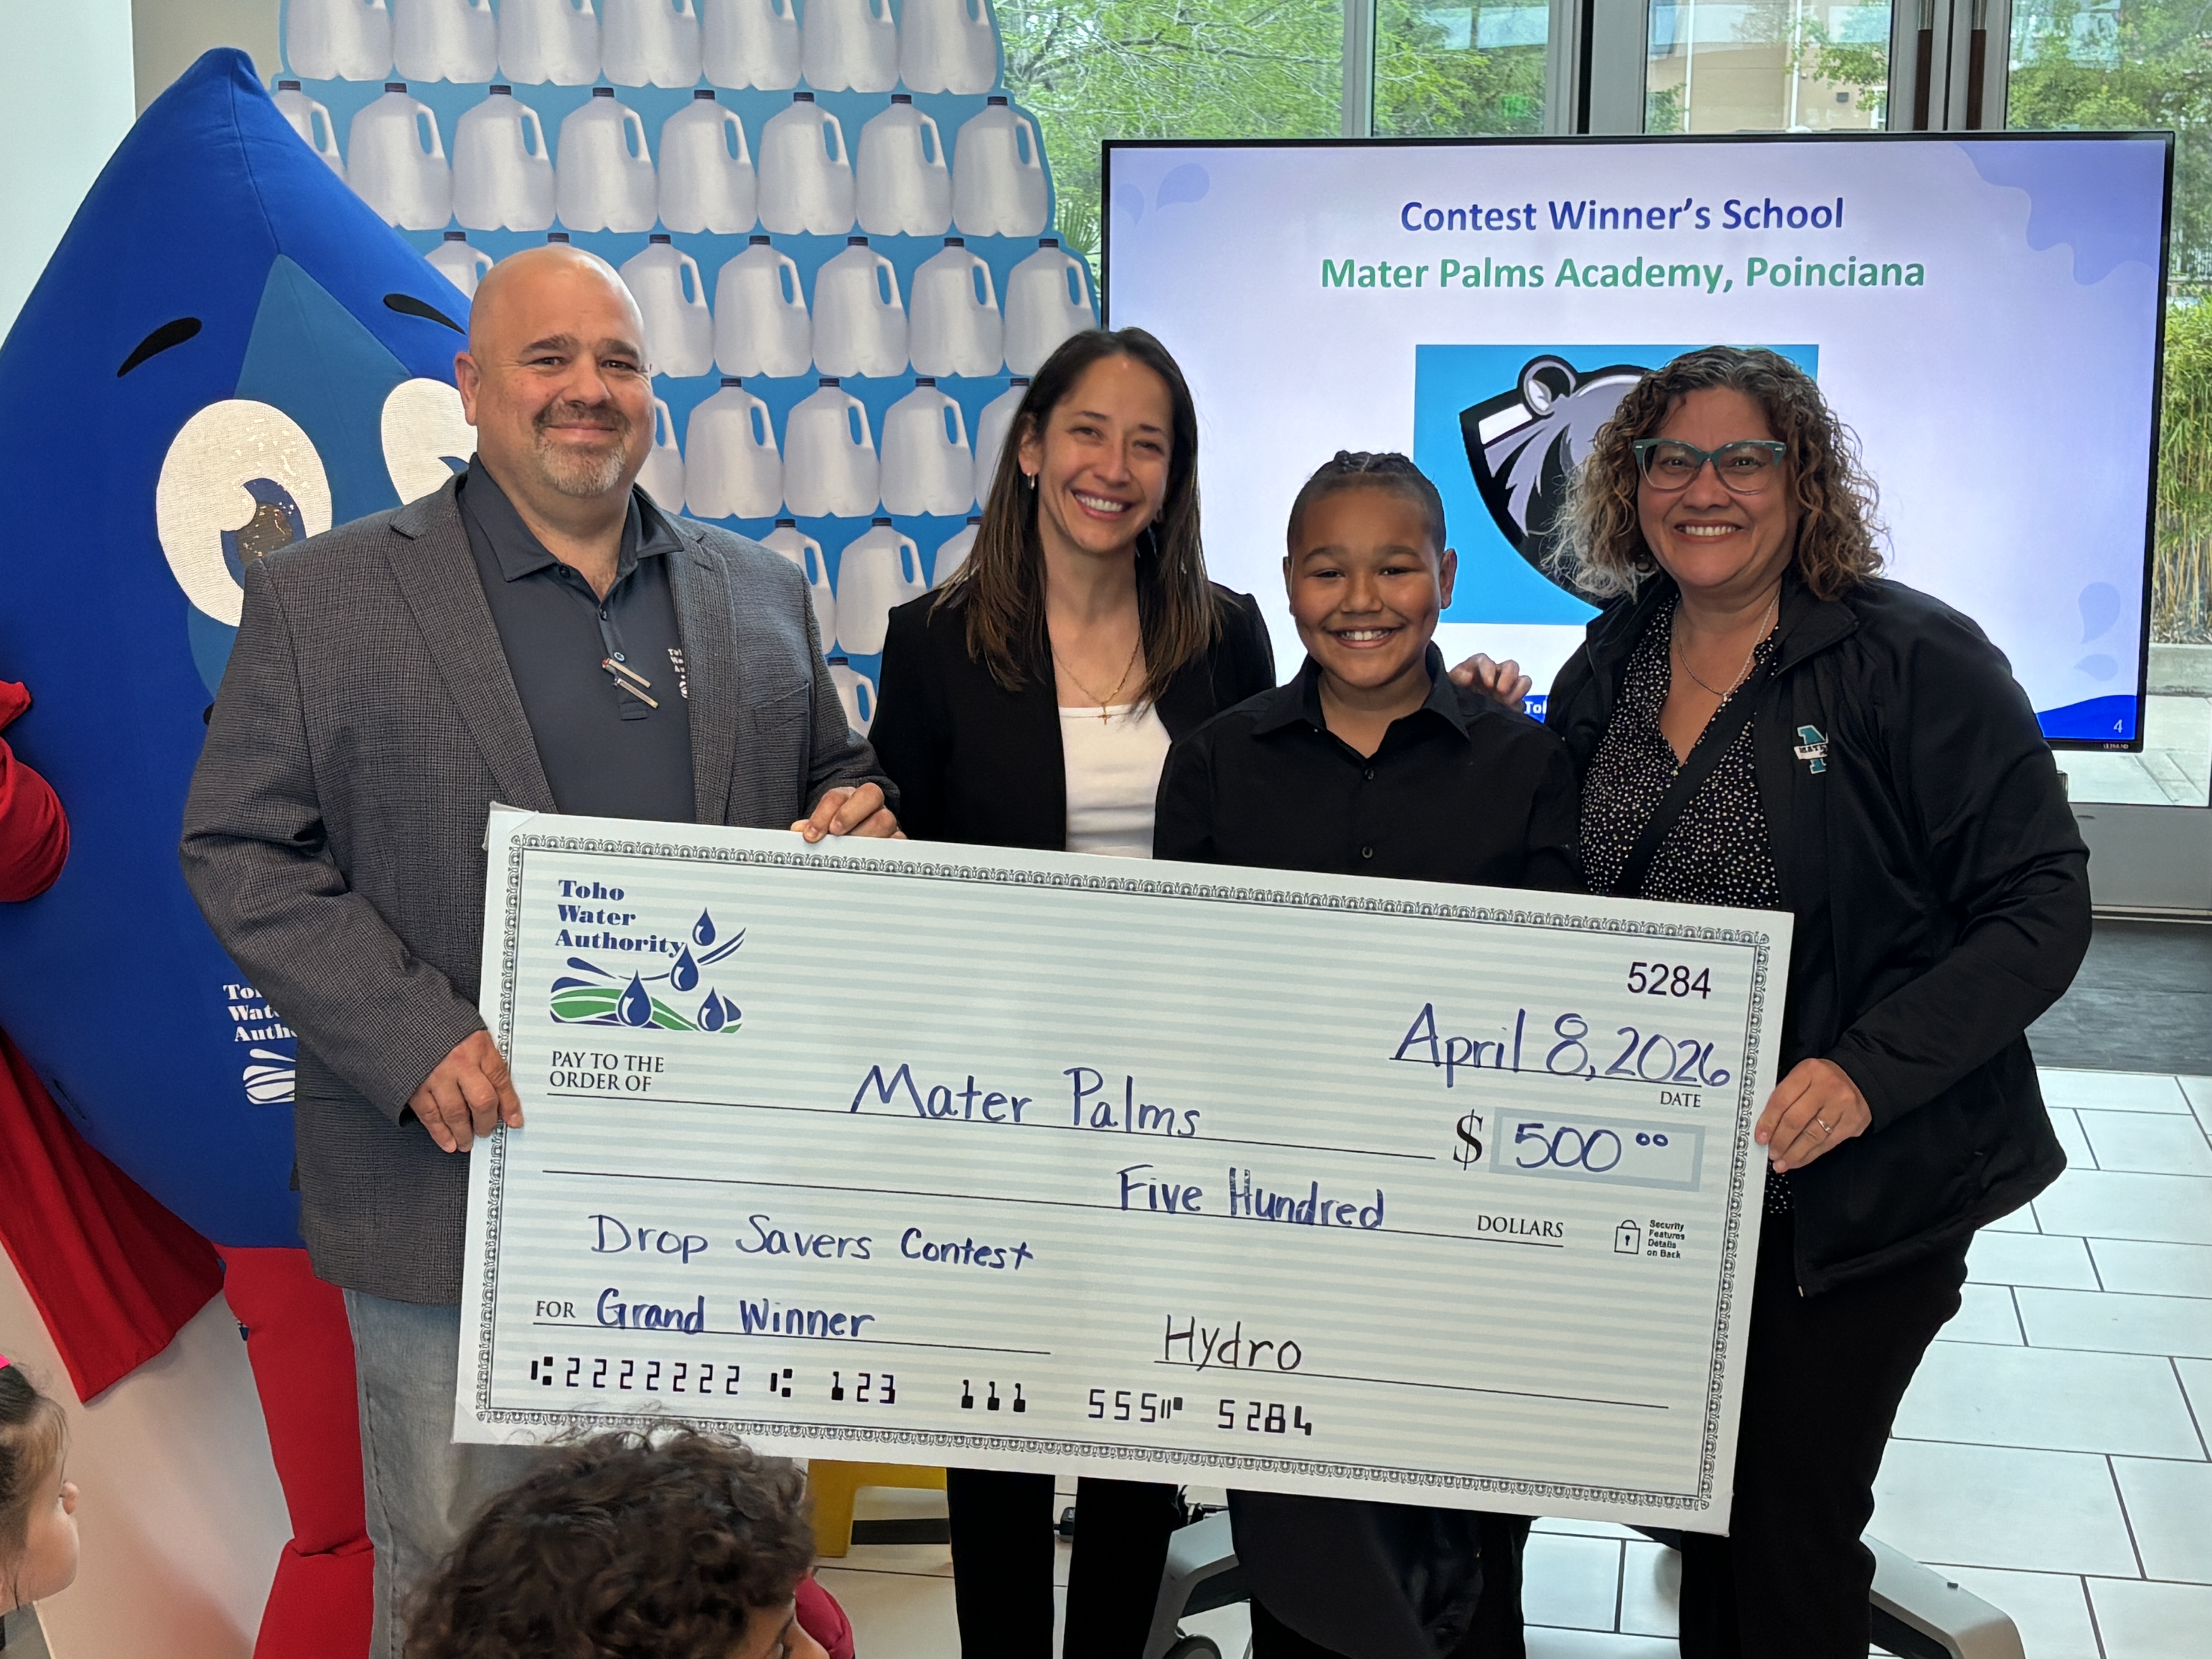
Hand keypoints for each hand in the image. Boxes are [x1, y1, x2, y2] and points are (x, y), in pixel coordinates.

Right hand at [406, 1030, 521, 1152]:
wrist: (400, 1015)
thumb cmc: (437, 1022)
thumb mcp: (470, 1031)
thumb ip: (484, 1057)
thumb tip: (499, 1088)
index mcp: (476, 1045)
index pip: (500, 1080)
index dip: (509, 1104)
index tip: (514, 1120)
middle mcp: (458, 1061)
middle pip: (482, 1101)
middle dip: (486, 1122)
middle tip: (487, 1130)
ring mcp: (435, 1076)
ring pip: (456, 1113)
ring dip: (464, 1133)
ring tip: (467, 1142)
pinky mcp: (414, 1086)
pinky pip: (430, 1115)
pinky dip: (440, 1133)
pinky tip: (448, 1142)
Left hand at [791, 782, 901, 841]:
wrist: (860, 841)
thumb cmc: (838, 835)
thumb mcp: (822, 829)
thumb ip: (810, 827)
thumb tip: (798, 829)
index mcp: (849, 797)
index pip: (838, 796)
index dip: (824, 813)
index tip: (811, 834)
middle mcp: (872, 804)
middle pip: (870, 795)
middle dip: (849, 815)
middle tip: (834, 835)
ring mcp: (887, 821)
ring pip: (885, 819)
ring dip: (864, 835)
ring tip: (848, 852)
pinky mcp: (898, 840)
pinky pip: (898, 842)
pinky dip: (883, 851)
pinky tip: (867, 862)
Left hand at [1447, 653, 1533, 708]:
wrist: (1456, 716)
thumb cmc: (1453, 695)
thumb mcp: (1450, 686)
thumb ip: (1457, 678)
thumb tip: (1468, 676)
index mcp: (1476, 669)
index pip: (1483, 661)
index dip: (1487, 668)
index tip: (1487, 683)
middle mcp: (1494, 675)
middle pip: (1509, 666)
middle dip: (1508, 676)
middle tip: (1500, 691)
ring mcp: (1506, 688)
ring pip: (1522, 678)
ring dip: (1518, 687)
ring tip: (1507, 701)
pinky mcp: (1514, 702)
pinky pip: (1523, 696)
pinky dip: (1520, 698)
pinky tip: (1511, 707)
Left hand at [1757, 1058, 1871, 1172]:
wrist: (1859, 1079)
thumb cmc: (1825, 1079)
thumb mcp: (1803, 1076)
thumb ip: (1786, 1096)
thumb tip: (1766, 1126)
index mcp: (1808, 1072)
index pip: (1782, 1100)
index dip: (1768, 1122)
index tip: (1760, 1137)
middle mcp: (1827, 1088)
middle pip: (1796, 1120)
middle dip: (1780, 1141)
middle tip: (1771, 1152)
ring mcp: (1842, 1106)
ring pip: (1812, 1136)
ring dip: (1794, 1153)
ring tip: (1783, 1162)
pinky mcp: (1852, 1122)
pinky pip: (1827, 1144)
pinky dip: (1811, 1155)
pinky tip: (1800, 1159)